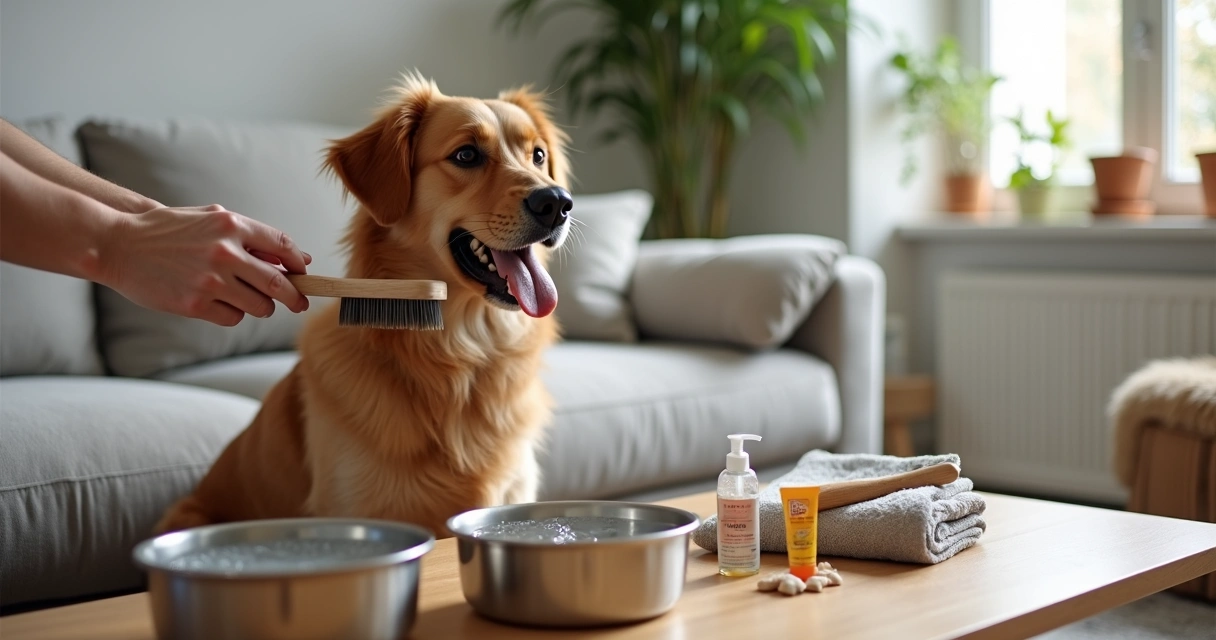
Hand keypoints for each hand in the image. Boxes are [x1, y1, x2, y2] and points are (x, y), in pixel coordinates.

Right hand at [100, 204, 312, 325]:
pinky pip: (234, 318)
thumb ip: (251, 236)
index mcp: (231, 225)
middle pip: (279, 283)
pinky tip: (219, 303)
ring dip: (262, 307)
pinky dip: (234, 314)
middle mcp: (225, 252)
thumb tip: (297, 258)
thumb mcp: (210, 220)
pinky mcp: (195, 305)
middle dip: (295, 297)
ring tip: (250, 300)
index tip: (304, 274)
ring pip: (260, 306)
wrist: (118, 245)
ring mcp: (210, 280)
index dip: (299, 264)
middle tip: (299, 303)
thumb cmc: (168, 231)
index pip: (283, 246)